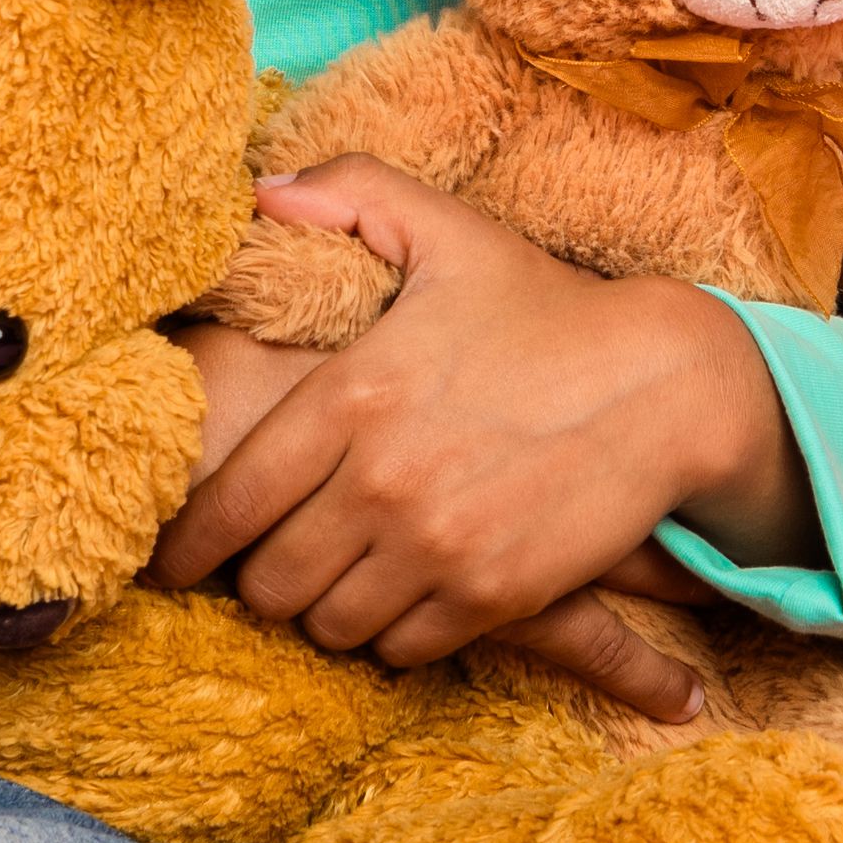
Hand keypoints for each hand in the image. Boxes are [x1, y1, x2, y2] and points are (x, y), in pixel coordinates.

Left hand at [145, 163, 806, 714]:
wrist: (668, 385)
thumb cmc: (549, 308)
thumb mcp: (450, 231)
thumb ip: (348, 194)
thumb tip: (261, 197)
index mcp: (353, 396)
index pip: (230, 500)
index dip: (188, 541)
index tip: (175, 556)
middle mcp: (384, 481)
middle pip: (268, 580)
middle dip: (259, 577)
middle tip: (271, 560)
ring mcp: (438, 546)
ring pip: (327, 624)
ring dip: (323, 607)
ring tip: (336, 578)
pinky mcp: (492, 594)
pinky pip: (399, 648)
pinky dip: (390, 632)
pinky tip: (401, 594)